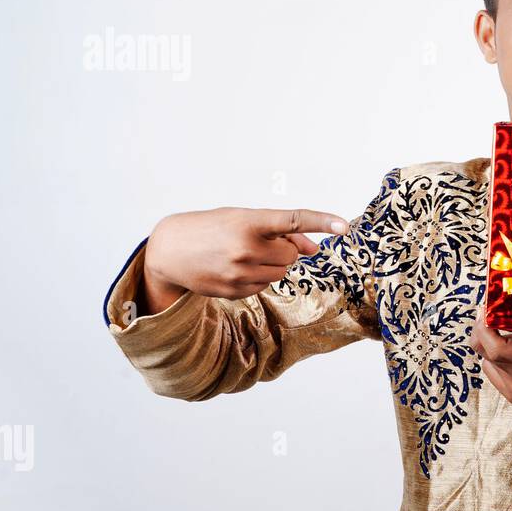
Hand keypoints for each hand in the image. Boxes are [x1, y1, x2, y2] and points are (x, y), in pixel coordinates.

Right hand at [141, 207, 348, 312]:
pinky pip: (265, 286)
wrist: (168, 250)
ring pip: (281, 272)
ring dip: (272, 264)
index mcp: (249, 222)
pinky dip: (258, 277)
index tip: (343, 225)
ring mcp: (239, 273)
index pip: (293, 220)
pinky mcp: (235, 291)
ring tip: (245, 254)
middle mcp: (246, 248)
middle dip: (283, 249)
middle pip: (291, 255)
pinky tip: (235, 268)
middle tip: (260, 242)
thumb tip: (316, 249)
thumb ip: (282, 232)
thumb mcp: (244, 219)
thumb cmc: (211, 228)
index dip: (321, 221)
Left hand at [469, 276, 511, 448]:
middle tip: (487, 311)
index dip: (484, 327)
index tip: (487, 308)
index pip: (497, 348)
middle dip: (480, 328)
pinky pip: (493, 374)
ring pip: (486, 362)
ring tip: (495, 325)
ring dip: (486, 343)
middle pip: (485, 352)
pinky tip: (503, 346)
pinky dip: (492, 359)